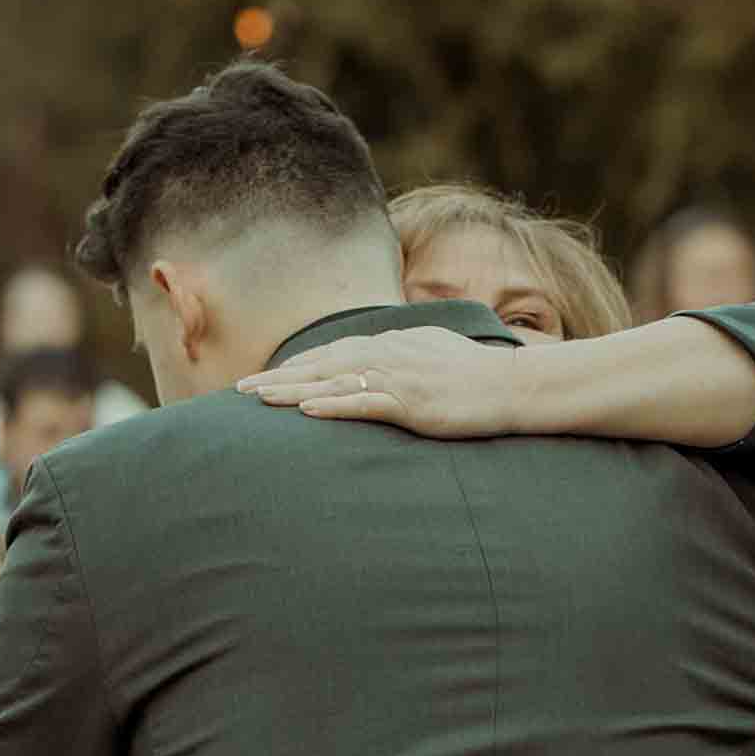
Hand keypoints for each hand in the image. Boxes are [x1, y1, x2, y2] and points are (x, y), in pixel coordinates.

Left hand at [233, 325, 560, 439]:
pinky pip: (364, 403)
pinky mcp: (411, 402)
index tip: (268, 378)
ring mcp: (399, 377)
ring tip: (258, 401)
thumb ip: (406, 352)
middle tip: (241, 391)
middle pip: (322, 364)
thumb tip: (386, 358)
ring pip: (334, 382)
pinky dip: (333, 406)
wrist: (513, 385)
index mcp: (393, 343)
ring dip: (292, 392)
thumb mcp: (435, 353)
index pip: (335, 353)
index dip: (298, 366)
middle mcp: (389, 354)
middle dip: (279, 378)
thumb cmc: (477, 374)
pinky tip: (307, 411)